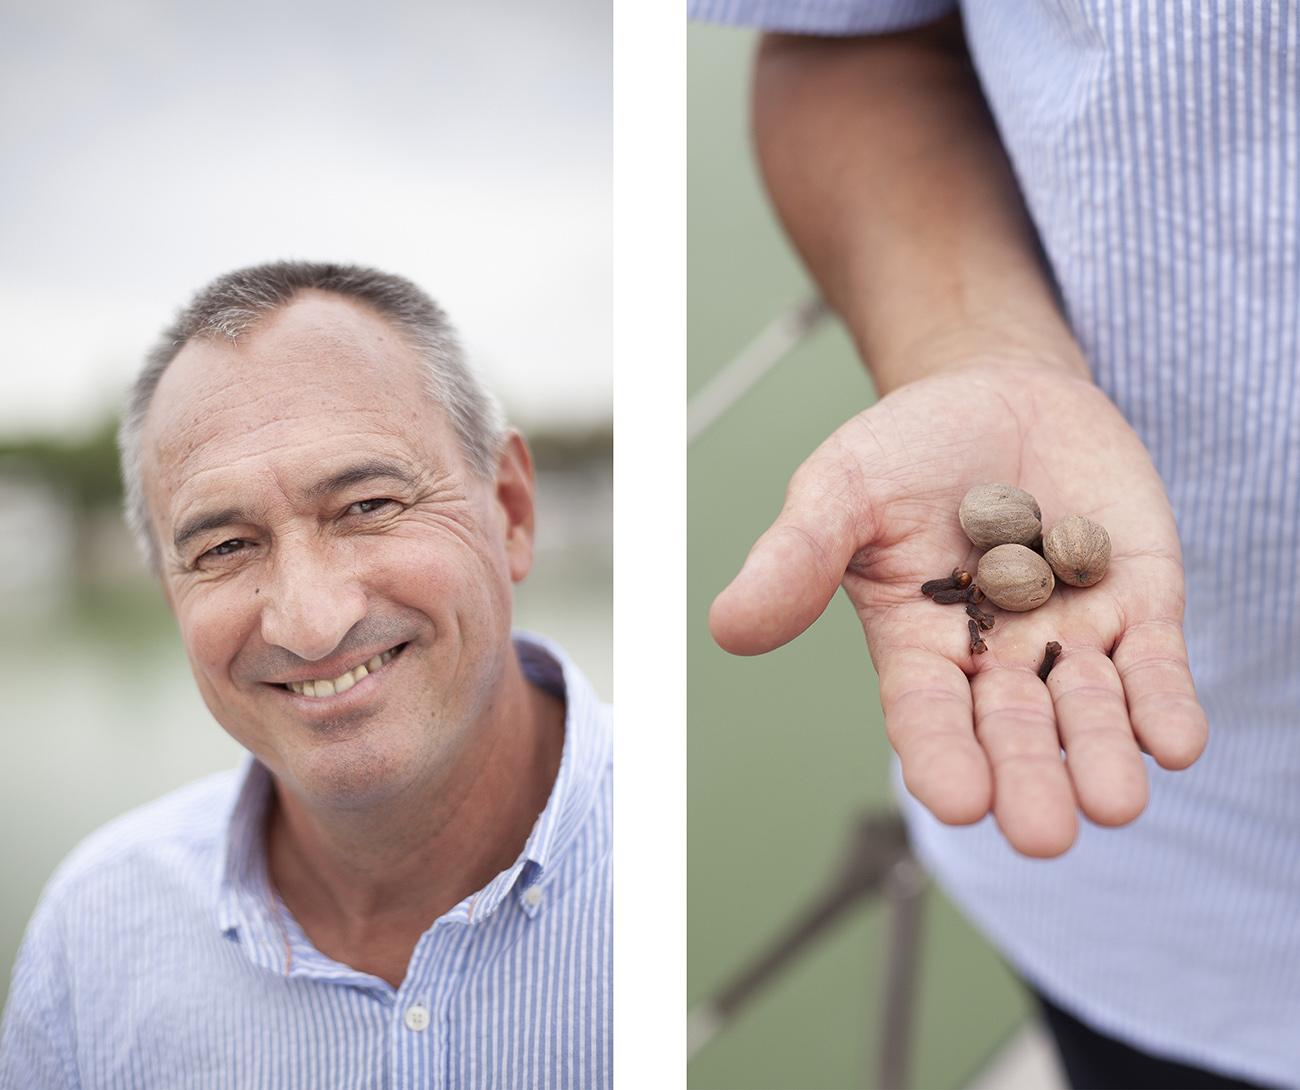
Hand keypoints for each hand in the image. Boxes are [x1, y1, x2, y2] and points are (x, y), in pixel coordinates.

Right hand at [710, 361, 1207, 856]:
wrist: (999, 394)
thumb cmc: (906, 450)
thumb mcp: (838, 490)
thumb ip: (795, 558)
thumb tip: (729, 627)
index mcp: (918, 645)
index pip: (926, 715)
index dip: (941, 756)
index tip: (958, 802)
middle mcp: (996, 658)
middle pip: (1014, 731)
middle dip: (1029, 780)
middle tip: (1043, 831)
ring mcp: (1070, 633)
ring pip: (1088, 709)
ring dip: (1102, 755)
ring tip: (1113, 802)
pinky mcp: (1137, 602)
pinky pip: (1154, 662)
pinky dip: (1162, 702)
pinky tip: (1173, 741)